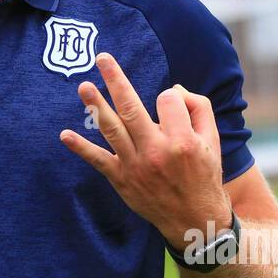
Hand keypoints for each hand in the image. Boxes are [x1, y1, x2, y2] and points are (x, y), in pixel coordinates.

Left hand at [59, 52, 230, 248]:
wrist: (194, 220)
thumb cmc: (204, 175)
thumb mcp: (213, 141)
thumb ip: (198, 108)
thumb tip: (173, 88)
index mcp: (182, 140)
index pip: (166, 100)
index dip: (169, 97)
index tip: (171, 105)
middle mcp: (156, 152)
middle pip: (132, 107)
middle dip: (116, 79)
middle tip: (102, 57)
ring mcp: (136, 166)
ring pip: (112, 129)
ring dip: (95, 106)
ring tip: (83, 86)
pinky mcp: (121, 179)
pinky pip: (98, 160)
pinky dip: (80, 148)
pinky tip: (64, 135)